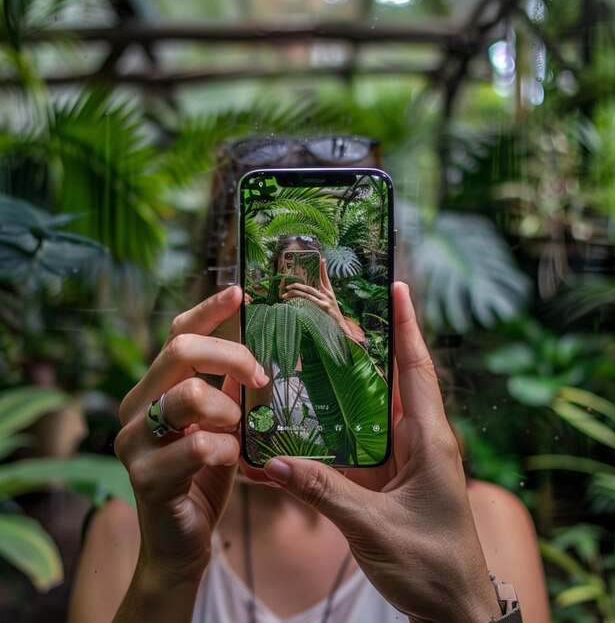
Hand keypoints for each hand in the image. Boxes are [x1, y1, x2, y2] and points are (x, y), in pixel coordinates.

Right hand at [114, 287, 267, 584]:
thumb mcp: (219, 425)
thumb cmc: (203, 475)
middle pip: (180, 351)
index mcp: (154, 388)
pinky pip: (197, 447)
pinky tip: (229, 459)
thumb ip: (228, 391)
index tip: (239, 293)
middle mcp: (136, 406)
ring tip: (237, 429)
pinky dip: (225, 449)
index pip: (177, 334)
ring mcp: (134, 442)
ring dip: (227, 411)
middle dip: (231, 356)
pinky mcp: (146, 477)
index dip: (208, 310)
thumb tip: (256, 357)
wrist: (182, 541)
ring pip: (188, 396)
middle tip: (260, 376)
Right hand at [262, 282, 500, 622]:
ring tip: (314, 359)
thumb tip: (273, 463)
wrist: (453, 611)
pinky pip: (363, 444)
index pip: (418, 369)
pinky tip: (310, 423)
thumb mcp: (374, 528)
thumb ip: (324, 493)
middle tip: (336, 316)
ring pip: (375, 411)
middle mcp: (420, 441)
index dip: (408, 326)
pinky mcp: (392, 479)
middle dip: (370, 346)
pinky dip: (338, 430)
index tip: (399, 287)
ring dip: (349, 387)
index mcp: (430, 441)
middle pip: (394, 381)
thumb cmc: (431, 568)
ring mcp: (406, 460)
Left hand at [282, 259, 361, 339]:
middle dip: (298, 285)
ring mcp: (326, 301)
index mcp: (330, 294)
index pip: (324, 279)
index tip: (321, 259)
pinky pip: (310, 301)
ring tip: (287, 292)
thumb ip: (323, 300)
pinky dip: (302, 298)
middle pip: (310, 287)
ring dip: (296, 291)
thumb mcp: (330, 307)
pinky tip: (294, 299)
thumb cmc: (334, 319)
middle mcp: (328, 296)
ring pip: (308, 292)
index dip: (322, 269)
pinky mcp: (324, 307)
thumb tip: (313, 298)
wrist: (343, 329)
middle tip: (287, 285)